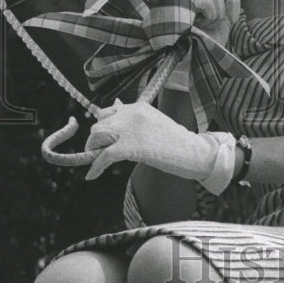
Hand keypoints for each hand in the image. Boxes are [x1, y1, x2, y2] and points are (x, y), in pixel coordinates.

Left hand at [84, 99, 236, 193]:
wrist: (192, 151)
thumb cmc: (176, 141)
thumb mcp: (154, 123)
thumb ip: (135, 121)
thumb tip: (116, 112)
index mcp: (138, 107)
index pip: (108, 111)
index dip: (103, 126)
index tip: (104, 138)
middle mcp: (131, 113)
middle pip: (99, 123)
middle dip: (97, 139)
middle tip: (100, 151)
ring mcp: (129, 129)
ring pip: (97, 135)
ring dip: (94, 149)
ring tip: (97, 161)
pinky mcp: (128, 146)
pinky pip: (103, 156)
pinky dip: (95, 168)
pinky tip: (91, 176)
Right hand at [190, 0, 253, 46]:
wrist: (195, 52)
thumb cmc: (208, 38)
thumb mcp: (224, 20)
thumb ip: (229, 1)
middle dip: (233, 0)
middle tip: (232, 20)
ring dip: (218, 14)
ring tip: (208, 24)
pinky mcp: (187, 2)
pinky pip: (209, 3)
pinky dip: (211, 16)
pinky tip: (202, 24)